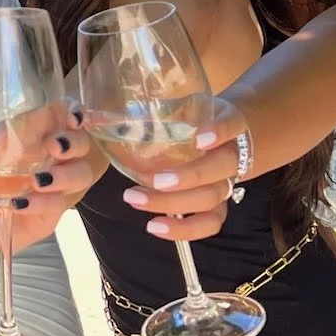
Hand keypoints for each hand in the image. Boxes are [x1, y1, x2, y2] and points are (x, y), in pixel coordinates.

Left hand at [0, 105, 96, 259]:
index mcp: (25, 137)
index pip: (59, 117)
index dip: (71, 111)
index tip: (71, 112)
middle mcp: (45, 158)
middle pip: (78, 143)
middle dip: (74, 141)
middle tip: (55, 145)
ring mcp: (51, 186)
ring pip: (79, 174)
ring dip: (65, 175)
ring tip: (39, 179)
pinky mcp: (49, 213)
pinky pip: (59, 206)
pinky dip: (45, 203)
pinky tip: (22, 203)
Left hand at [118, 97, 245, 242]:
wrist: (224, 134)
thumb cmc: (196, 118)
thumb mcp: (183, 106)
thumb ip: (156, 109)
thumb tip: (103, 116)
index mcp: (229, 122)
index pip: (232, 124)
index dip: (220, 132)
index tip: (200, 139)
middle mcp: (232, 154)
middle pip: (220, 169)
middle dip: (188, 177)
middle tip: (154, 180)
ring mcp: (227, 181)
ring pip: (212, 198)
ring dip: (174, 204)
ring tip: (136, 200)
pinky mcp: (219, 204)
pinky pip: (210, 223)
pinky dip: (186, 229)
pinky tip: (155, 227)